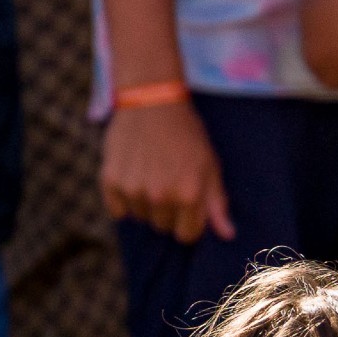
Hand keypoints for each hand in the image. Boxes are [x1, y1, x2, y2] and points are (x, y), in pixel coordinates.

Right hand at [102, 100, 232, 243]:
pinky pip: (117, 210)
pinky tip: (132, 174)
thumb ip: (217, 203)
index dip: (188, 221)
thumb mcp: (210, 165)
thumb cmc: (186, 134)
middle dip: (168, 210)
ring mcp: (133, 189)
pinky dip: (123, 198)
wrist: (151, 101)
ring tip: (150, 172)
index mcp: (189, 194)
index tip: (186, 203)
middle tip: (167, 180)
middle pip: (162, 227)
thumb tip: (227, 235)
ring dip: (145, 202)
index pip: (186, 235)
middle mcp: (160, 196)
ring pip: (140, 217)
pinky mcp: (110, 180)